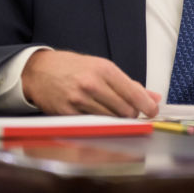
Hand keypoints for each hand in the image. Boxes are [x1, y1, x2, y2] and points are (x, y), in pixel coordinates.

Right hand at [21, 50, 160, 117]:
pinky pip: (92, 125)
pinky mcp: (67, 114)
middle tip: (131, 113)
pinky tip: (98, 118)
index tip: (153, 112)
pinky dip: (100, 125)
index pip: (133, 93)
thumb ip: (129, 84)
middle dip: (132, 115)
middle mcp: (92, 84)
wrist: (40, 70)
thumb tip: (153, 98)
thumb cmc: (74, 68)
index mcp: (104, 69)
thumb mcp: (103, 68)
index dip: (147, 106)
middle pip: (125, 110)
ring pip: (110, 120)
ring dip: (117, 121)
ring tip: (114, 114)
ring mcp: (78, 100)